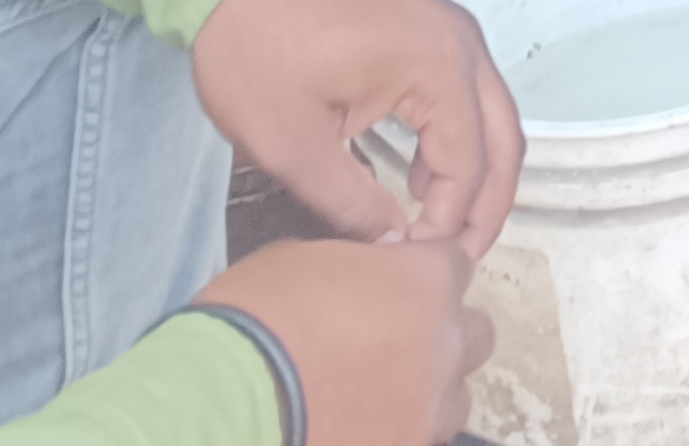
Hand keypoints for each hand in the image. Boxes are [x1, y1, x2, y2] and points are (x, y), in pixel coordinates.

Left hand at [193, 0, 522, 257]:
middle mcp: (461, 42)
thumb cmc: (258, 51)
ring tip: (438, 228)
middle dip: (487, 206)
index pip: (469, 164)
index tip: (409, 266)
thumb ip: (351, 204)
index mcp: (438, 66)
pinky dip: (459, 140)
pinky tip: (419, 177)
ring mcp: (450, 28)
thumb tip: (391, 249)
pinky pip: (467, 93)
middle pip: (505, 138)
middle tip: (455, 262)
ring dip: (477, 173)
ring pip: (493, 115)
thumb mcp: (293, 145)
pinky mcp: (430, 28)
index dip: (446, 225)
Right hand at [199, 239, 491, 445]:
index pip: (454, 264)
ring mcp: (429, 410)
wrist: (217, 411)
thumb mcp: (301, 261)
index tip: (393, 289)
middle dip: (438, 335)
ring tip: (372, 402)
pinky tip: (356, 431)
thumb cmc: (252, 322)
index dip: (422, 275)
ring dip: (425, 394)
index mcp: (428, 279)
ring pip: (453, 398)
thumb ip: (356, 266)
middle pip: (471, 334)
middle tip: (387, 347)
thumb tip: (366, 277)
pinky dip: (396, 434)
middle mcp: (445, 342)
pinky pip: (419, 440)